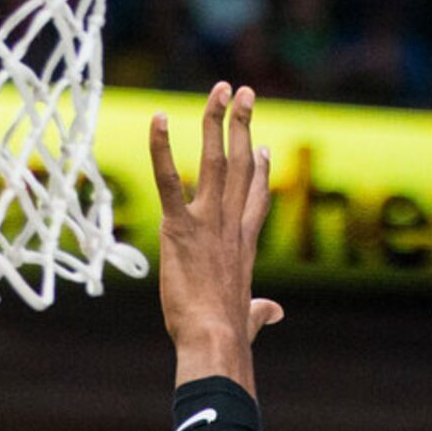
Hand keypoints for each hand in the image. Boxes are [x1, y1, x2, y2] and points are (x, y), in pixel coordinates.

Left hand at [150, 83, 284, 387]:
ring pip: (215, 161)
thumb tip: (273, 313)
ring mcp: (207, 223)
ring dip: (217, 120)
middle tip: (243, 93)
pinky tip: (158, 118)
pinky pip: (168, 181)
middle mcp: (230, 226)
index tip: (262, 145)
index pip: (256, 198)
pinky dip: (160, 148)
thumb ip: (260, 312)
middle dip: (243, 124)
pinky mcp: (179, 228)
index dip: (260, 170)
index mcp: (244, 246)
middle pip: (241, 164)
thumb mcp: (248, 320)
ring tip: (220, 89)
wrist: (215, 341)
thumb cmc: (228, 337)